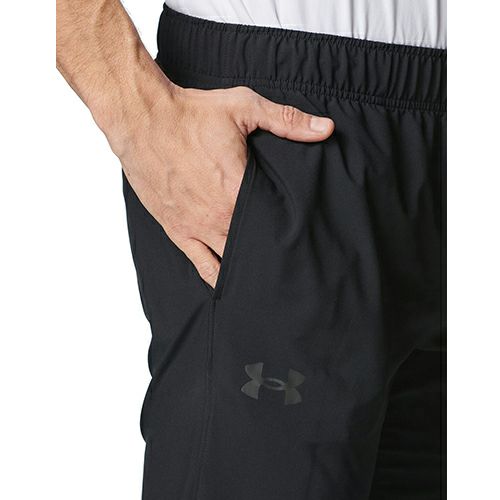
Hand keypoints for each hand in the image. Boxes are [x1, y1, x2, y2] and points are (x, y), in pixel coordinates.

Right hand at [109, 84, 333, 287]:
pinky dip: (217, 278)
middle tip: (291, 263)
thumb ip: (287, 120)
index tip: (306, 240)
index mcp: (238, 189)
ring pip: (230, 262)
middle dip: (272, 255)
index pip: (274, 224)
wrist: (141, 119)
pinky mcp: (177, 230)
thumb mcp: (243, 107)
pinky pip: (201, 264)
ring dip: (248, 270)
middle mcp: (219, 216)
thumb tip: (326, 128)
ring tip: (267, 281)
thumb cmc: (190, 113)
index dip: (291, 234)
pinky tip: (231, 287)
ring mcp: (197, 227)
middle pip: (255, 247)